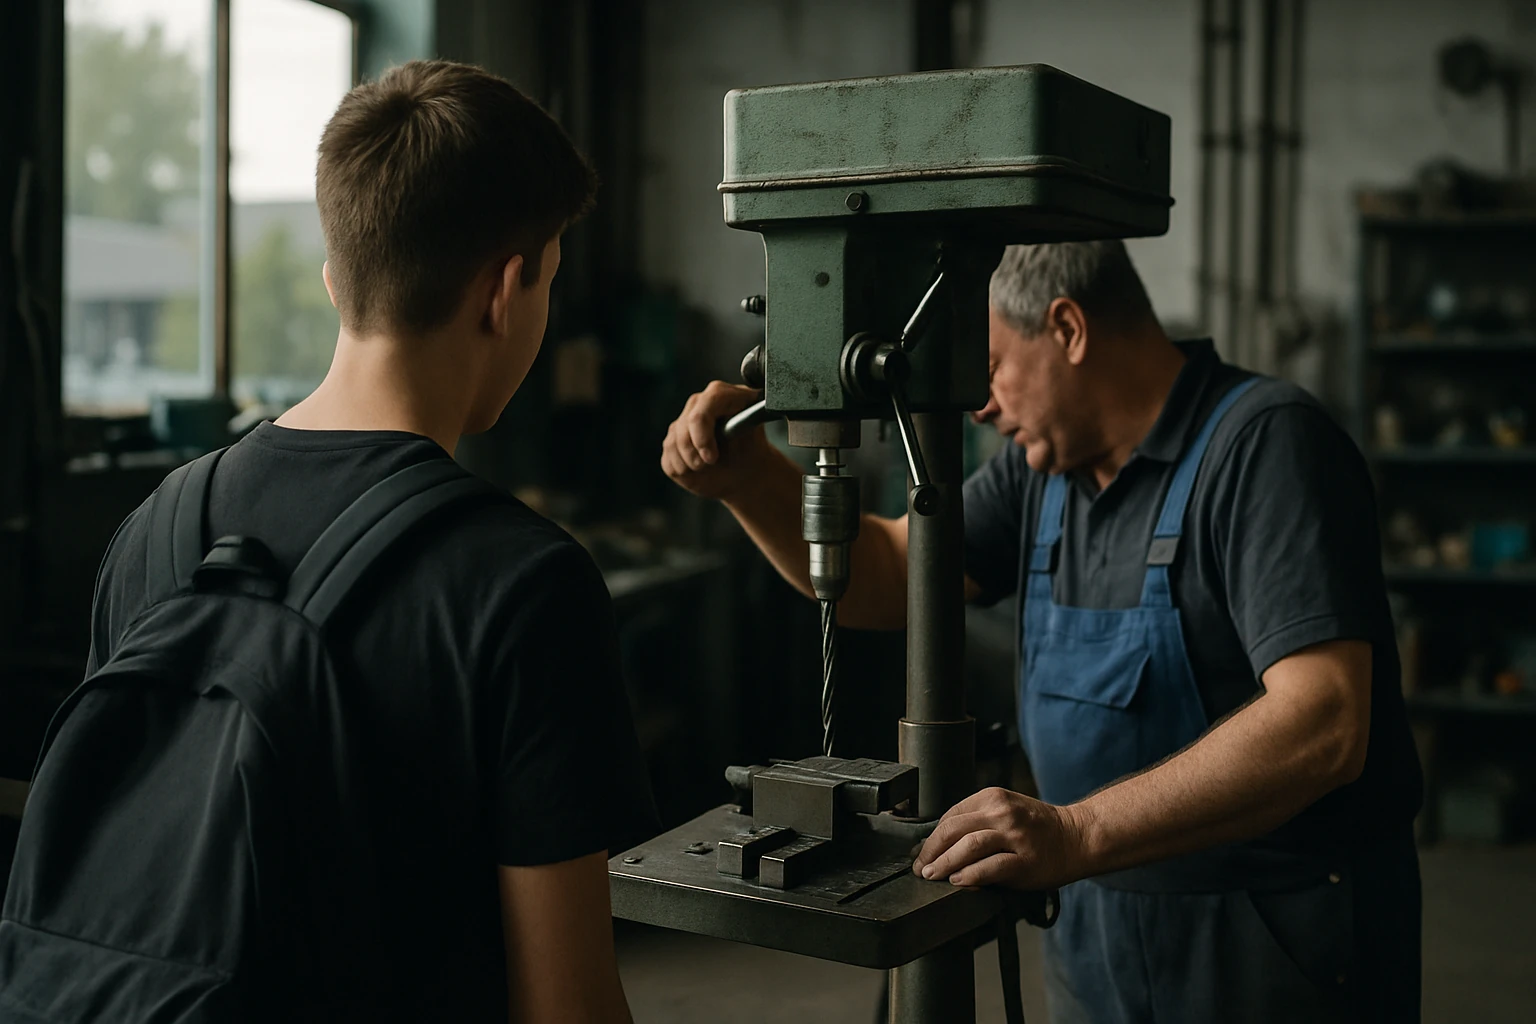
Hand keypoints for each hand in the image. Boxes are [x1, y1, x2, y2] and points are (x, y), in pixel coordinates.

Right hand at [661, 381, 771, 500]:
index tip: (711, 458)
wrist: (741, 472)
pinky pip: (668, 457)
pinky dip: (682, 470)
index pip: (707, 404)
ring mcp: (683, 420)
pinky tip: (698, 471)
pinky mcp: (672, 440)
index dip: (703, 434)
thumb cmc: (749, 454)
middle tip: (710, 464)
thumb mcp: (751, 441)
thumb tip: (728, 428)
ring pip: (673, 442)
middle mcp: (700, 402)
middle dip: (694, 452)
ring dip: (689, 464)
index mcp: (724, 395)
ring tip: (707, 467)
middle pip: (685, 424)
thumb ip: (740, 429)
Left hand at [912, 787, 1091, 890]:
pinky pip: (991, 867)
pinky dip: (970, 875)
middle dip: (931, 852)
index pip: (950, 816)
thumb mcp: (1006, 810)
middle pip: (954, 830)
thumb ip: (977, 820)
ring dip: (945, 863)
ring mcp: (1015, 836)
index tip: (921, 854)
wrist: (1077, 837)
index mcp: (993, 798)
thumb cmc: (1038, 828)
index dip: (931, 837)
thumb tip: (939, 844)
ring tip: (933, 876)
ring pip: (969, 846)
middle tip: (921, 869)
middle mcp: (1003, 813)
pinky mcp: (1025, 861)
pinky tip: (958, 881)